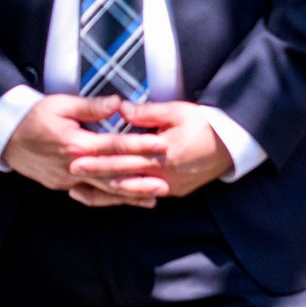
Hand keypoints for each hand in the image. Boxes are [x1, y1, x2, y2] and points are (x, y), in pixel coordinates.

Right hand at [3, 95, 166, 207]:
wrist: (6, 136)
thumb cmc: (35, 116)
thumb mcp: (61, 105)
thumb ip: (91, 106)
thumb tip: (119, 103)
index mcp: (75, 144)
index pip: (114, 146)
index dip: (139, 146)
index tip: (162, 145)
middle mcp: (73, 166)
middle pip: (112, 174)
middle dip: (140, 179)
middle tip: (166, 182)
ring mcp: (67, 179)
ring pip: (103, 189)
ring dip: (130, 194)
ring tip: (155, 196)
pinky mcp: (63, 185)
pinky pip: (92, 193)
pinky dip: (112, 198)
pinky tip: (132, 200)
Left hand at [69, 100, 233, 201]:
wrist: (234, 145)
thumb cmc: (206, 123)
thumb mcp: (178, 111)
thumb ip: (148, 112)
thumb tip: (121, 109)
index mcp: (163, 152)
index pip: (123, 157)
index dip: (98, 159)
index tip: (75, 158)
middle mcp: (164, 174)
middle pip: (122, 177)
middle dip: (95, 176)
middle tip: (71, 175)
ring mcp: (170, 186)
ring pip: (131, 192)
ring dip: (104, 193)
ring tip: (80, 193)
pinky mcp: (176, 191)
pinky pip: (145, 196)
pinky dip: (125, 197)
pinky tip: (111, 196)